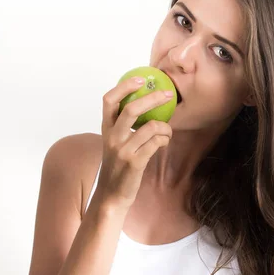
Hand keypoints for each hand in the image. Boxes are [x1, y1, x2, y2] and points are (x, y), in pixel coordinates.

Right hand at [94, 76, 173, 210]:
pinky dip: (164, 139)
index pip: (109, 100)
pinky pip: (156, 143)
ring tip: (168, 131)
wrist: (111, 195)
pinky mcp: (134, 162)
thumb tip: (146, 105)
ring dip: (165, 126)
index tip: (141, 79)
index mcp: (106, 129)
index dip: (124, 86)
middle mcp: (112, 137)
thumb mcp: (114, 143)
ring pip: (150, 127)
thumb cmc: (118, 167)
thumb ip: (123, 126)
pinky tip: (164, 142)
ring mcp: (122, 150)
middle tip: (167, 94)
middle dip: (153, 98)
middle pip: (132, 109)